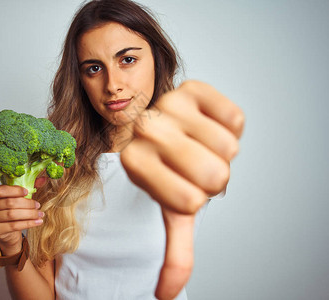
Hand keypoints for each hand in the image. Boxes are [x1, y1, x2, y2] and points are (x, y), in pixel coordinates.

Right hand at [0, 178, 46, 254]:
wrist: (6, 231)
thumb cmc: (11, 211)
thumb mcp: (17, 198)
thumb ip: (28, 188)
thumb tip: (43, 179)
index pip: (1, 190)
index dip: (15, 191)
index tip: (27, 192)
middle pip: (9, 203)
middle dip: (27, 204)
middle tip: (38, 205)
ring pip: (12, 215)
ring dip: (29, 214)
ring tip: (40, 214)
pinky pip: (14, 226)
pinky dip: (28, 223)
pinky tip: (37, 222)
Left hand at [120, 80, 243, 298]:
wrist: (162, 126)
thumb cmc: (168, 169)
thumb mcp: (170, 209)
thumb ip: (174, 250)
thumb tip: (167, 294)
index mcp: (133, 164)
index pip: (191, 201)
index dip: (196, 198)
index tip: (180, 184)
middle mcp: (145, 131)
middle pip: (215, 174)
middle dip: (212, 177)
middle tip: (194, 167)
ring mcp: (167, 104)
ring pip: (228, 147)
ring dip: (221, 152)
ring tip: (199, 145)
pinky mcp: (191, 87)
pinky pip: (234, 116)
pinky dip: (230, 127)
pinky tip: (207, 125)